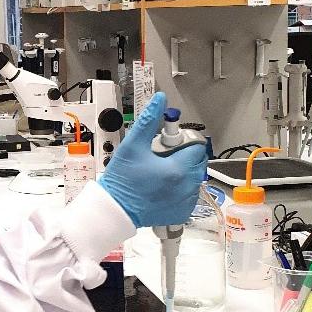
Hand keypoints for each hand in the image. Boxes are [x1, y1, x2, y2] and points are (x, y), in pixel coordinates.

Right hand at [98, 92, 206, 227]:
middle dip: (183, 156)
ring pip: (194, 178)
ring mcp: (186, 201)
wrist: (115, 208)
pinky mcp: (182, 212)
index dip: (183, 142)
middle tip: (161, 158)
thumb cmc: (122, 178)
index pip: (196, 147)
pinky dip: (181, 189)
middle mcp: (186, 187)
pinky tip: (162, 187)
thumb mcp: (133, 144)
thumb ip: (149, 120)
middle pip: (197, 162)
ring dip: (183, 172)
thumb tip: (160, 100)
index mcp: (178, 169)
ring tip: (159, 173)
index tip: (166, 145)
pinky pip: (189, 194)